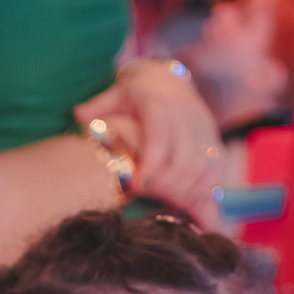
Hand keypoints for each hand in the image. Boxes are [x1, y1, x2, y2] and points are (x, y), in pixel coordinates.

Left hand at [76, 59, 222, 226]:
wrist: (168, 81)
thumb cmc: (135, 95)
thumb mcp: (117, 95)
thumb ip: (99, 106)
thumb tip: (78, 114)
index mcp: (160, 105)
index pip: (160, 136)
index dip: (152, 163)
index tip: (138, 186)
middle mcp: (186, 116)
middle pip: (183, 157)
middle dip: (167, 185)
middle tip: (149, 201)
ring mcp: (203, 129)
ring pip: (201, 167)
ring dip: (187, 192)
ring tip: (171, 209)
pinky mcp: (213, 142)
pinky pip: (215, 171)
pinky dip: (206, 192)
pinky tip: (196, 211)